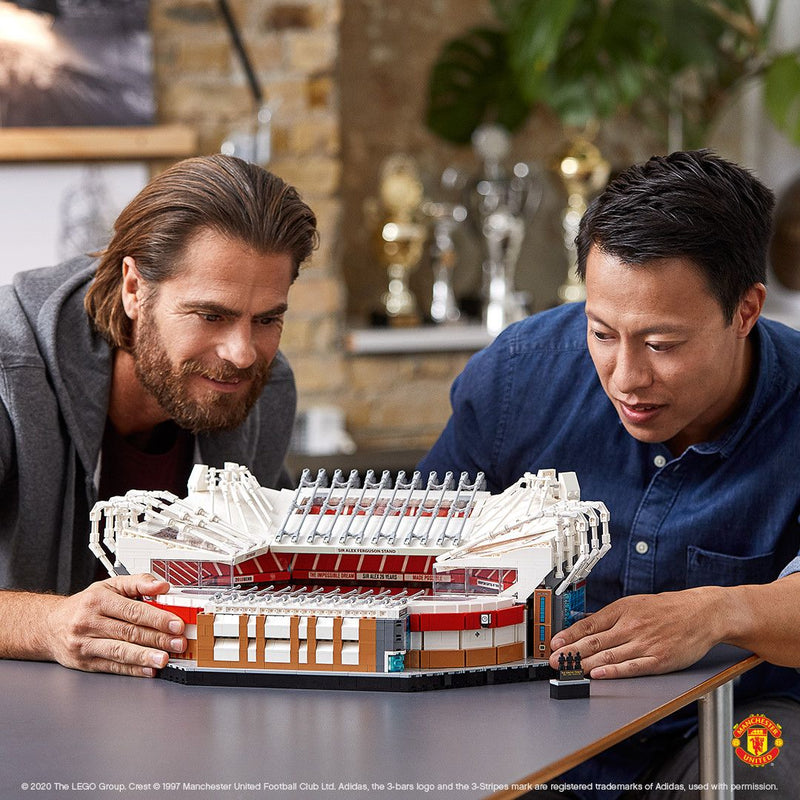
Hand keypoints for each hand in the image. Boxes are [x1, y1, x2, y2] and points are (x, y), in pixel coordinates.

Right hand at [45, 574, 185, 676]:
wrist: (49, 625)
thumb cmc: (85, 604)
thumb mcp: (110, 586)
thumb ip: (138, 582)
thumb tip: (162, 585)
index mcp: (99, 601)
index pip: (133, 610)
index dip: (157, 618)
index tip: (176, 623)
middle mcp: (90, 622)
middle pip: (129, 632)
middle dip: (158, 638)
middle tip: (178, 642)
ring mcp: (85, 644)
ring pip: (119, 651)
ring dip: (145, 657)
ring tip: (165, 659)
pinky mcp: (85, 662)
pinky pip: (112, 666)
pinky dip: (132, 670)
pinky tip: (148, 670)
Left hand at [549, 588, 724, 678]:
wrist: (702, 613)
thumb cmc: (667, 609)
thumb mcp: (634, 604)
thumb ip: (611, 616)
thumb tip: (585, 625)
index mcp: (622, 610)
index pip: (588, 624)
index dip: (569, 635)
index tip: (554, 643)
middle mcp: (630, 626)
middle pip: (594, 642)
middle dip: (571, 653)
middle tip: (554, 661)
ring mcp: (644, 643)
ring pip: (608, 656)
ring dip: (585, 664)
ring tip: (569, 670)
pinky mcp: (658, 659)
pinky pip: (632, 667)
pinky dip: (613, 672)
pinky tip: (598, 675)